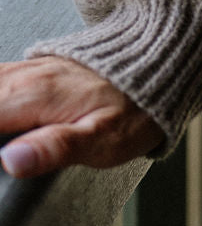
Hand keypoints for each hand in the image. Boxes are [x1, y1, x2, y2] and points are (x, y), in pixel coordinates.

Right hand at [0, 56, 164, 178]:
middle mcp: (27, 76)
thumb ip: (55, 149)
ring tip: (2, 140)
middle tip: (0, 150)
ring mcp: (30, 68)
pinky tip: (6, 115)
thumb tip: (11, 161)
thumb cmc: (135, 108)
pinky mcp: (35, 67)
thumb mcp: (103, 139)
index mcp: (36, 95)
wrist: (161, 64)